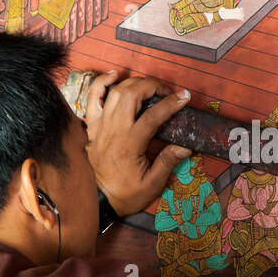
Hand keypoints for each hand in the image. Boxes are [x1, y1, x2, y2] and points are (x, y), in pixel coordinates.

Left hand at [83, 72, 193, 215]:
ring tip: (149, 85)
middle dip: (152, 86)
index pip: (151, 116)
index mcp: (129, 144)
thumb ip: (168, 162)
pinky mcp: (92, 126)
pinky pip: (93, 97)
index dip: (170, 104)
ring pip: (114, 92)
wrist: (99, 200)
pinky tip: (115, 76)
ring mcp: (100, 126)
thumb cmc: (126, 193)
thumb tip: (185, 146)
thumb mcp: (152, 184)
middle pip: (131, 95)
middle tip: (166, 92)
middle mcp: (113, 130)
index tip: (184, 99)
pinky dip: (102, 82)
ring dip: (133, 82)